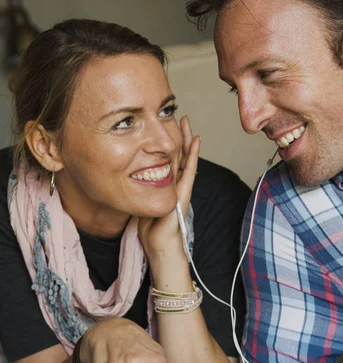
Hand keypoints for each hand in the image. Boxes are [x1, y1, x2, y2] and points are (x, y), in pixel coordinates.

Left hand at [138, 115, 200, 259]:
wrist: (160, 245)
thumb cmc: (151, 229)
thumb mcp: (140, 202)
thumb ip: (138, 189)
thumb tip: (126, 177)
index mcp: (166, 185)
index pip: (169, 159)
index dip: (170, 143)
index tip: (166, 126)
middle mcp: (176, 183)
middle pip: (180, 154)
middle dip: (180, 135)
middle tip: (180, 117)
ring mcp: (182, 187)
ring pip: (186, 158)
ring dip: (188, 140)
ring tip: (187, 123)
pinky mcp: (184, 192)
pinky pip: (190, 170)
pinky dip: (194, 155)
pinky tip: (196, 141)